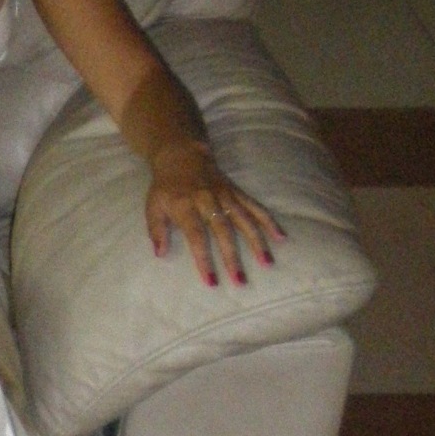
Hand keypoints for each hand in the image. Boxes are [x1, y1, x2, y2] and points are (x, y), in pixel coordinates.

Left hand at [145, 141, 283, 286]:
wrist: (181, 154)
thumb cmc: (166, 187)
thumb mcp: (153, 206)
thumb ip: (156, 230)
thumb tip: (160, 254)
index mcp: (186, 206)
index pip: (196, 236)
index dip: (204, 259)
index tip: (211, 281)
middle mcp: (208, 200)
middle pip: (223, 231)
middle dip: (232, 257)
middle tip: (240, 281)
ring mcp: (225, 195)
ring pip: (244, 219)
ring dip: (256, 242)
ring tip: (267, 263)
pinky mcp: (236, 191)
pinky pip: (255, 206)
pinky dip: (269, 221)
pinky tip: (281, 237)